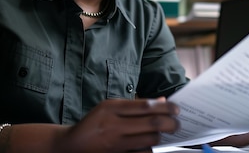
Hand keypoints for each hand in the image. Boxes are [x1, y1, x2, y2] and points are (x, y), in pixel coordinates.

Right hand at [56, 98, 178, 152]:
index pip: (145, 106)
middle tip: (177, 124)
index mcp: (111, 108)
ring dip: (161, 137)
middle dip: (170, 124)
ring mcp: (115, 143)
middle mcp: (113, 125)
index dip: (165, 108)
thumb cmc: (94, 123)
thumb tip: (163, 101)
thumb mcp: (109, 107)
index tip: (177, 109)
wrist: (71, 146)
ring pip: (149, 140)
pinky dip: (151, 149)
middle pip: (151, 124)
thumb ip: (135, 105)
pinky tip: (153, 145)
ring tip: (166, 134)